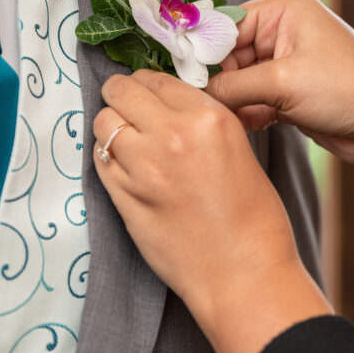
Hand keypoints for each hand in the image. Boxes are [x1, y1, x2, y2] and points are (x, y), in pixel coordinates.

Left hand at [94, 69, 330, 352]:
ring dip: (111, 126)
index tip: (147, 94)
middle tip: (128, 108)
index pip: (156, 79)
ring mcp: (142, 167)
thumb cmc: (254, 216)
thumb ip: (198, 120)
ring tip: (126, 139)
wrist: (244, 273)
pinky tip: (123, 166)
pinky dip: (107, 157)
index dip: (148, 85)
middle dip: (122, 96)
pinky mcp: (123, 197)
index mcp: (207, 117)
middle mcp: (172, 134)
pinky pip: (99, 160)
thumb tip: (164, 104)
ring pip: (103, 122)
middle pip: (121, 90)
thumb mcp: (237, 147)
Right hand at [206, 0, 353, 172]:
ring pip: (238, 78)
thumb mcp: (283, 83)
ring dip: (234, 101)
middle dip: (220, 81)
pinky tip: (253, 125)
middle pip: (227, 52)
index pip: (224, 24)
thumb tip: (193, 92)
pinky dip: (248, 112)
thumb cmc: (347, 90)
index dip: (203, 52)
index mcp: (283, 9)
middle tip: (208, 106)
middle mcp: (282, 29)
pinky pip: (253, 97)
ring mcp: (286, 60)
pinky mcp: (289, 89)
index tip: (184, 80)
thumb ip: (232, 85)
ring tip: (236, 118)